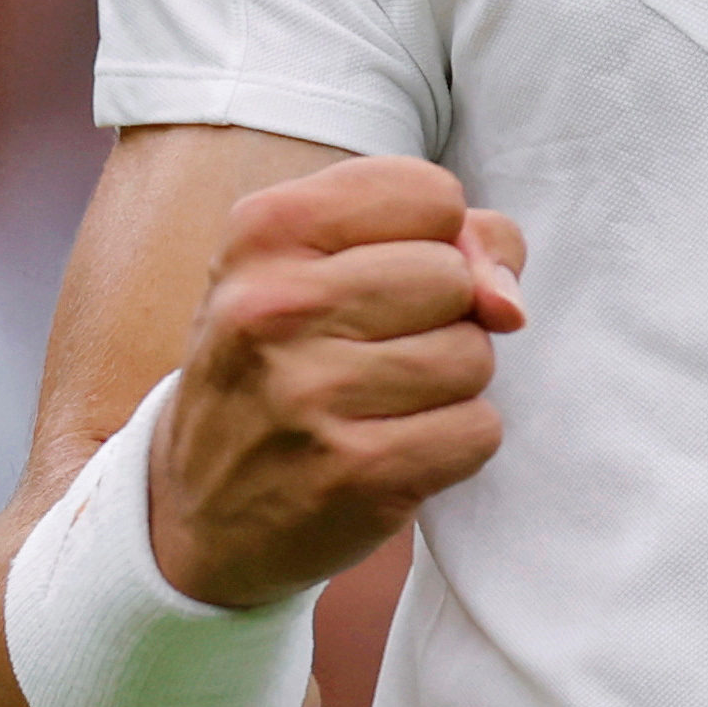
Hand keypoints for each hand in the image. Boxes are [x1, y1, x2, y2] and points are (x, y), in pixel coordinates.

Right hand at [150, 154, 524, 607]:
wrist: (198, 512)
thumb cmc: (283, 365)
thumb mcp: (322, 267)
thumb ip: (448, 241)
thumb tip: (509, 304)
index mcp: (264, 230)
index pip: (434, 195)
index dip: (434, 241)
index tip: (378, 280)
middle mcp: (276, 305)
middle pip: (456, 278)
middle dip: (441, 317)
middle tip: (368, 353)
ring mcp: (312, 392)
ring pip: (474, 355)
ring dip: (448, 385)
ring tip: (375, 404)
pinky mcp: (357, 472)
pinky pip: (479, 429)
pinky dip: (453, 444)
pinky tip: (390, 450)